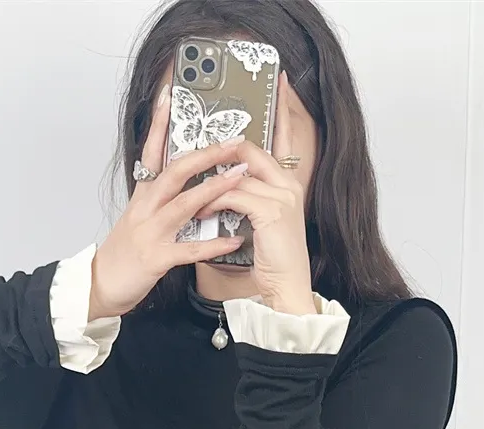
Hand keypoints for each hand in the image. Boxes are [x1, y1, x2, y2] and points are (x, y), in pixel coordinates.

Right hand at [88, 89, 249, 320]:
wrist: (101, 286)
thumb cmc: (123, 255)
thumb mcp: (138, 219)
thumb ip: (158, 200)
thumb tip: (181, 183)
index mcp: (142, 197)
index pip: (151, 153)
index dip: (160, 124)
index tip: (171, 96)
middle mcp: (146, 208)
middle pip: (175, 172)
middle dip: (205, 154)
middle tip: (232, 141)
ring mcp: (151, 232)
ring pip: (185, 204)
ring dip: (214, 188)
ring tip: (240, 177)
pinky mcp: (157, 258)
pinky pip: (190, 250)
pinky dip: (213, 245)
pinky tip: (232, 240)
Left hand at [192, 71, 315, 315]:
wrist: (287, 288)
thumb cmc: (275, 260)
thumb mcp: (264, 221)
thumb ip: (252, 197)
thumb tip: (229, 181)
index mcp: (289, 184)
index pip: (285, 139)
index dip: (282, 111)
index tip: (281, 84)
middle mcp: (289, 184)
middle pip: (254, 149)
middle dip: (225, 148)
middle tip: (200, 147)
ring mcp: (283, 196)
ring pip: (239, 172)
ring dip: (211, 182)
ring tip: (194, 192)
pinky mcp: (272, 212)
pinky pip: (234, 194)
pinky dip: (214, 201)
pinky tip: (202, 211)